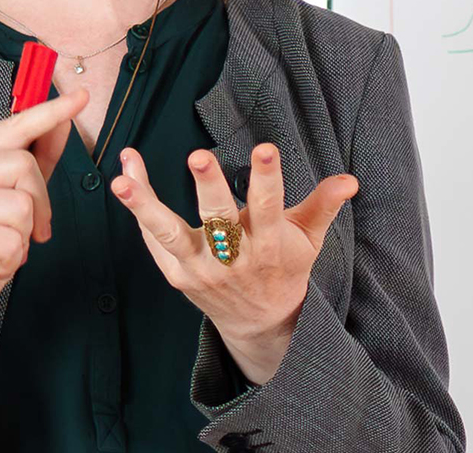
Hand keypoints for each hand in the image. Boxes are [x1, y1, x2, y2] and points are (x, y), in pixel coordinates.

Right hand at [0, 86, 86, 347]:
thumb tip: (64, 123)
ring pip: (21, 205)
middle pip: (23, 165)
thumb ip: (39, 160)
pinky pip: (11, 239)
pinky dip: (11, 258)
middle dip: (41, 201)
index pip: (13, 127)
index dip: (49, 113)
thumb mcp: (16, 198)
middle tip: (32, 231)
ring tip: (0, 247)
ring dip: (23, 236)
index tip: (81, 96)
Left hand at [111, 143, 357, 380]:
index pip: (270, 208)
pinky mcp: (177, 275)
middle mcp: (233, 259)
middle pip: (219, 222)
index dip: (268, 179)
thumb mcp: (309, 239)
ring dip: (144, 206)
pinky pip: (154, 241)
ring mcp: (201, 269)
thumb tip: (350, 179)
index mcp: (269, 245)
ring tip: (122, 179)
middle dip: (210, 188)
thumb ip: (323, 205)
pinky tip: (126, 176)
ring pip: (169, 235)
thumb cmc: (284, 267)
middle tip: (199, 155)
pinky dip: (139, 210)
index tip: (265, 148)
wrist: (260, 324)